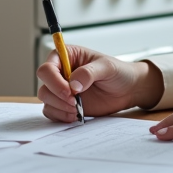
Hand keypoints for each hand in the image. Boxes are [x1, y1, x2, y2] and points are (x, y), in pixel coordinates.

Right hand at [37, 46, 163, 122]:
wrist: (128, 90)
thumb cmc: (118, 72)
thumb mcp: (107, 67)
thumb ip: (89, 72)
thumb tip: (73, 84)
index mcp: (67, 56)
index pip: (48, 68)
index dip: (54, 80)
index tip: (70, 91)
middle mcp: (61, 72)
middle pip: (44, 85)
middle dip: (57, 96)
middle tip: (74, 103)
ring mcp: (62, 89)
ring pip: (46, 99)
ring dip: (59, 107)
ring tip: (77, 110)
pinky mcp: (65, 104)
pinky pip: (52, 111)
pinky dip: (61, 116)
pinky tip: (75, 116)